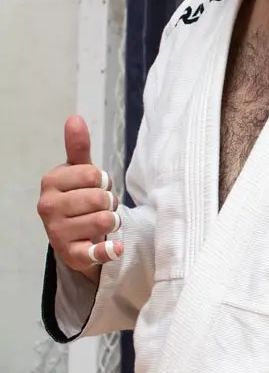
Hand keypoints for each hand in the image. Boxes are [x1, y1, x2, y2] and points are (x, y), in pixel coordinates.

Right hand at [38, 116, 123, 278]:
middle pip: (100, 198)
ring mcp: (57, 233)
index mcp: (50, 182)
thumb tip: (74, 118)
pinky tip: (116, 247)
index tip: (96, 186)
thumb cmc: (78, 198)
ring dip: (112, 221)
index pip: (93, 175)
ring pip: (103, 220)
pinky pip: (95, 252)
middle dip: (109, 201)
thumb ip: (78, 147)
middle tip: (102, 206)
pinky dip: (109, 250)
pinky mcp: (71, 254)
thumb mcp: (79, 171)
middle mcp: (48, 207)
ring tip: (104, 222)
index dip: (103, 181)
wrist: (73, 236)